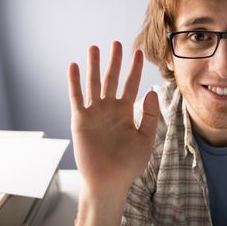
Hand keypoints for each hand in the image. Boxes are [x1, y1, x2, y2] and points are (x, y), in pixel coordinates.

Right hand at [68, 41, 158, 197]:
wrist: (109, 182)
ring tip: (94, 48)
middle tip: (116, 43)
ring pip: (94, 84)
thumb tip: (151, 92)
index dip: (135, 69)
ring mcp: (94, 113)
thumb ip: (149, 116)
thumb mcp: (146, 139)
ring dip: (94, 66)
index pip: (131, 84)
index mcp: (125, 112)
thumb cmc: (128, 165)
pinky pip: (77, 97)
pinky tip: (75, 67)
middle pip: (112, 79)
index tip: (139, 53)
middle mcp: (109, 109)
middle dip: (114, 61)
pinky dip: (75, 82)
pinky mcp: (80, 120)